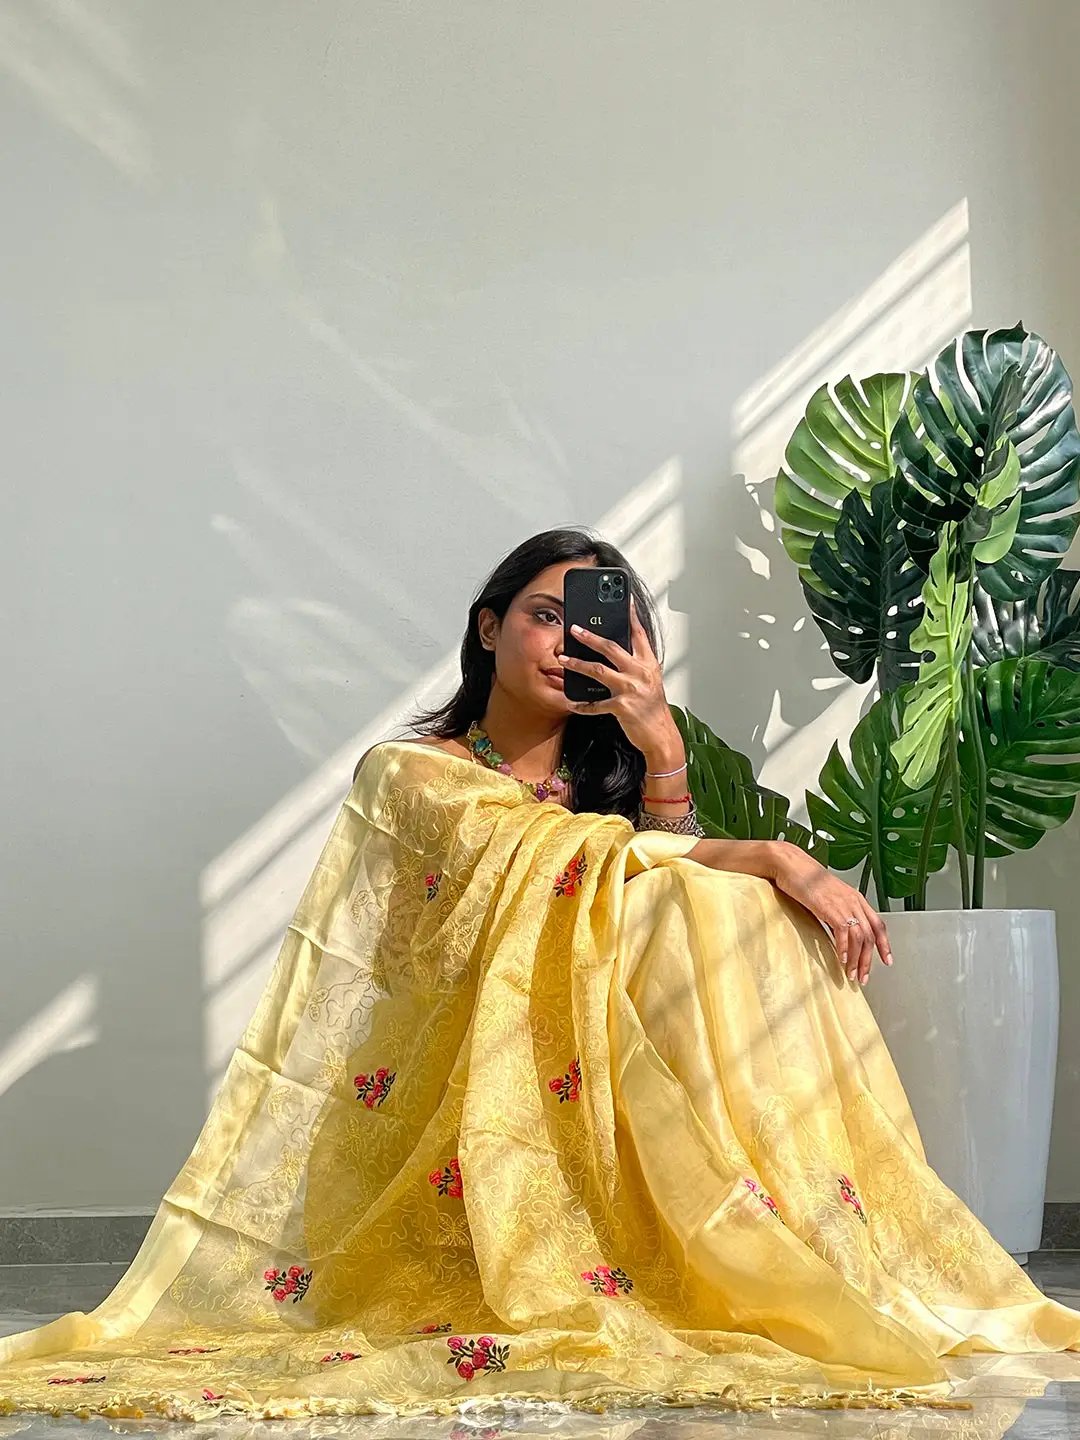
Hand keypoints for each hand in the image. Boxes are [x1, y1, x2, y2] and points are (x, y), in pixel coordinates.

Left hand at [557, 596, 675, 756]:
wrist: (661, 736)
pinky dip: (582, 704)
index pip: (639, 634)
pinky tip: (572, 702)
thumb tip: (616, 652)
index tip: (624, 599)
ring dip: (578, 664)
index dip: (631, 615)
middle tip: (574, 629)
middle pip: (611, 648)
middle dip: (590, 637)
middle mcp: (641, 673)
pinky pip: (596, 704)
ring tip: (563, 659)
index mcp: (648, 664)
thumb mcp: (650, 682)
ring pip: (599, 671)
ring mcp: (631, 689)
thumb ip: (637, 665)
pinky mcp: (622, 707)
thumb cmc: (653, 709)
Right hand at [769, 842, 892, 984]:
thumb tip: (840, 936)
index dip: (885, 945)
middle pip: (870, 936)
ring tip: (851, 974)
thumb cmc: (805, 879)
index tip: (887, 960)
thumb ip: (837, 915)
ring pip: (859, 937)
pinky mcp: (830, 908)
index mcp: (856, 898)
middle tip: (863, 976)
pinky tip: (841, 959)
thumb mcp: (827, 898)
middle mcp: (853, 901)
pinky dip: (844, 949)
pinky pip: (843, 933)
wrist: (791, 865)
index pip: (878, 924)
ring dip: (856, 959)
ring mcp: (843, 904)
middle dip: (868, 960)